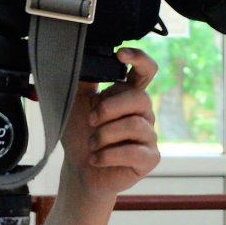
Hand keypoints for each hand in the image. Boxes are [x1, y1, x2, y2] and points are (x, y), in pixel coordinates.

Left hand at [60, 47, 160, 203]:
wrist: (80, 170)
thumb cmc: (81, 135)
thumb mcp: (76, 103)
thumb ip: (83, 80)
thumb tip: (79, 54)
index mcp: (128, 95)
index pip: (145, 71)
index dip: (139, 59)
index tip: (121, 54)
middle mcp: (143, 113)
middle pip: (140, 98)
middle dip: (110, 108)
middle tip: (91, 120)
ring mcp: (149, 136)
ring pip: (135, 125)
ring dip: (105, 135)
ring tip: (92, 144)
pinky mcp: (149, 158)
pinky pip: (134, 152)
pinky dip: (109, 155)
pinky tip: (96, 158)